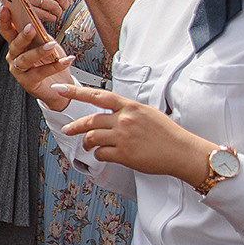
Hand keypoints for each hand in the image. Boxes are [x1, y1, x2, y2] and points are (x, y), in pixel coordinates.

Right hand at [0, 3, 75, 108]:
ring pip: (25, 59)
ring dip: (39, 51)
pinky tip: (67, 60)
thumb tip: (36, 20)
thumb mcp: (44, 43)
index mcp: (16, 45)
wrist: (57, 85)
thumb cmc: (50, 61)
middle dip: (22, 36)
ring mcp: (19, 71)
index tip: (6, 8)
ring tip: (51, 45)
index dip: (4, 20)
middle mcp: (14, 57)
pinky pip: (41, 73)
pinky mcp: (28, 83)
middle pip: (15, 45)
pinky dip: (55, 66)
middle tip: (31, 27)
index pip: (7, 31)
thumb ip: (39, 33)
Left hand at [60, 84, 214, 185]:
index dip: (75, 92)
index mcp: (130, 107)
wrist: (182, 151)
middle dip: (75, 126)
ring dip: (87, 143)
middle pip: (90, 120)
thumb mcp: (148, 113)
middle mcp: (124, 120)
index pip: (97, 95)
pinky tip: (104, 155)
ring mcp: (123, 138)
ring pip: (92, 137)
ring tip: (87, 145)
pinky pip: (101, 154)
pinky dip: (99, 155)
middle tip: (67, 129)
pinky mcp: (124, 155)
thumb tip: (112, 113)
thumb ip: (128, 111)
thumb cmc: (168, 134)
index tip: (60, 89)